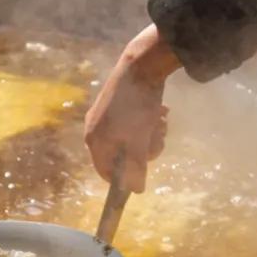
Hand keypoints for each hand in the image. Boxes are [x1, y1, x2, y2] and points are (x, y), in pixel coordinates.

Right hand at [85, 24, 180, 191]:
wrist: (141, 66)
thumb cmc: (136, 107)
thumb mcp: (139, 142)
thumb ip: (136, 168)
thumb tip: (136, 190)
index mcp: (95, 139)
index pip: (105, 171)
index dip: (125, 177)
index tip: (143, 175)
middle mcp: (97, 128)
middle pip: (122, 154)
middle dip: (144, 149)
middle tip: (159, 138)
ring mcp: (107, 115)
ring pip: (132, 138)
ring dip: (150, 134)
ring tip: (162, 122)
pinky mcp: (120, 103)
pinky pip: (134, 123)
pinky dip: (148, 121)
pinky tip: (160, 112)